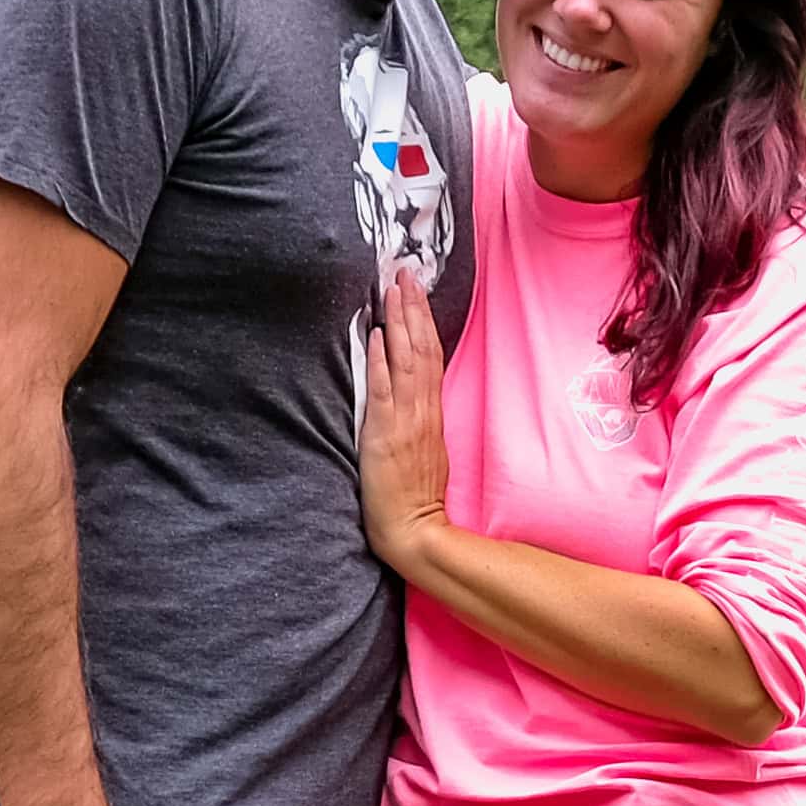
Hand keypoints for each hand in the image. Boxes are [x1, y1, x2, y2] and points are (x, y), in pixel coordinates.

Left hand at [358, 264, 449, 568]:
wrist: (415, 533)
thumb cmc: (415, 499)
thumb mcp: (424, 451)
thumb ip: (418, 420)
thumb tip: (410, 394)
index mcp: (431, 414)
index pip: (431, 357)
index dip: (423, 321)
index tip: (416, 290)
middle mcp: (422, 411)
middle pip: (422, 348)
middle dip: (413, 308)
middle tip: (404, 272)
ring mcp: (405, 420)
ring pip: (406, 360)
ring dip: (398, 322)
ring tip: (391, 288)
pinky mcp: (384, 434)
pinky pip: (383, 390)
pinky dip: (379, 360)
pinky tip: (373, 335)